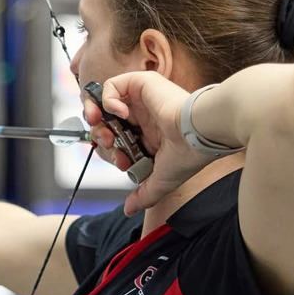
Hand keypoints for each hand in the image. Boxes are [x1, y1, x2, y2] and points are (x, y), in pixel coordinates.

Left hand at [83, 72, 221, 215]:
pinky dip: (107, 99)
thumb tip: (129, 210)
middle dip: (100, 135)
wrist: (198, 133)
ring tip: (100, 124)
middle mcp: (144, 116)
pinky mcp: (142, 84)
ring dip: (96, 114)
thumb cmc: (188, 154)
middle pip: (106, 121)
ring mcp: (142, 99)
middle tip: (108, 142)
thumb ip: (143, 194)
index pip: (119, 140)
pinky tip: (119, 112)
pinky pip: (111, 85)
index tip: (122, 162)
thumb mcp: (160, 180)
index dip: (113, 152)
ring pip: (103, 101)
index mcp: (149, 135)